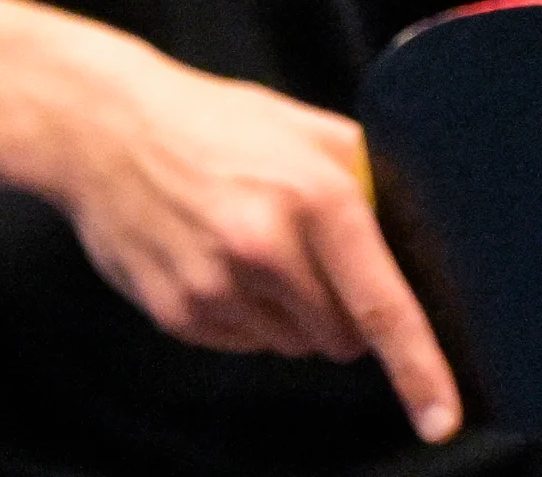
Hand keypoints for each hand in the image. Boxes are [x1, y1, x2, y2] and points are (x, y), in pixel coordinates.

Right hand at [40, 46, 462, 444]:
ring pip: (294, 345)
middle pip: (343, 338)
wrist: (101, 129)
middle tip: (308, 255)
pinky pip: (246, 344)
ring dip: (290, 315)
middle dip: (342, 311)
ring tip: (251, 247)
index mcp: (314, 198)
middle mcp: (267, 248)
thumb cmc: (209, 122)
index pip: (382, 305)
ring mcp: (218, 288)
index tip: (441, 419)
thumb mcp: (300, 125)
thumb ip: (364, 173)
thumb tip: (418, 224)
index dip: (420, 370)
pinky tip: (215, 260)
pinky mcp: (180, 315)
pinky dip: (245, 316)